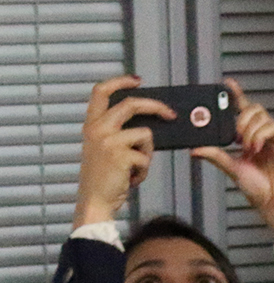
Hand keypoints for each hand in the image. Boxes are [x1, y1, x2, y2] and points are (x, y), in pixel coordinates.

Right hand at [72, 75, 173, 227]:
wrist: (95, 201)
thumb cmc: (105, 177)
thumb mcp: (107, 148)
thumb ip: (120, 132)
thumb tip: (152, 122)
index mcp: (92, 124)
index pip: (101, 92)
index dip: (120, 82)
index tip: (138, 81)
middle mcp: (97, 128)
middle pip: (131, 104)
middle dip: (156, 107)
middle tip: (172, 115)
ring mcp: (108, 140)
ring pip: (146, 134)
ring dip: (147, 153)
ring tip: (135, 167)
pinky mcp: (120, 155)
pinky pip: (146, 157)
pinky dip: (144, 170)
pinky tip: (132, 178)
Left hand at [192, 80, 273, 241]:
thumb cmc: (260, 190)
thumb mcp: (232, 169)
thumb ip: (216, 156)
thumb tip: (195, 148)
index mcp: (248, 138)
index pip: (242, 111)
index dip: (236, 96)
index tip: (226, 84)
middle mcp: (262, 135)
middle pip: (253, 109)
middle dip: (240, 117)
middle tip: (234, 134)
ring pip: (261, 116)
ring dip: (249, 129)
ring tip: (246, 147)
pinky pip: (271, 127)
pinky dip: (259, 135)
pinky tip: (255, 148)